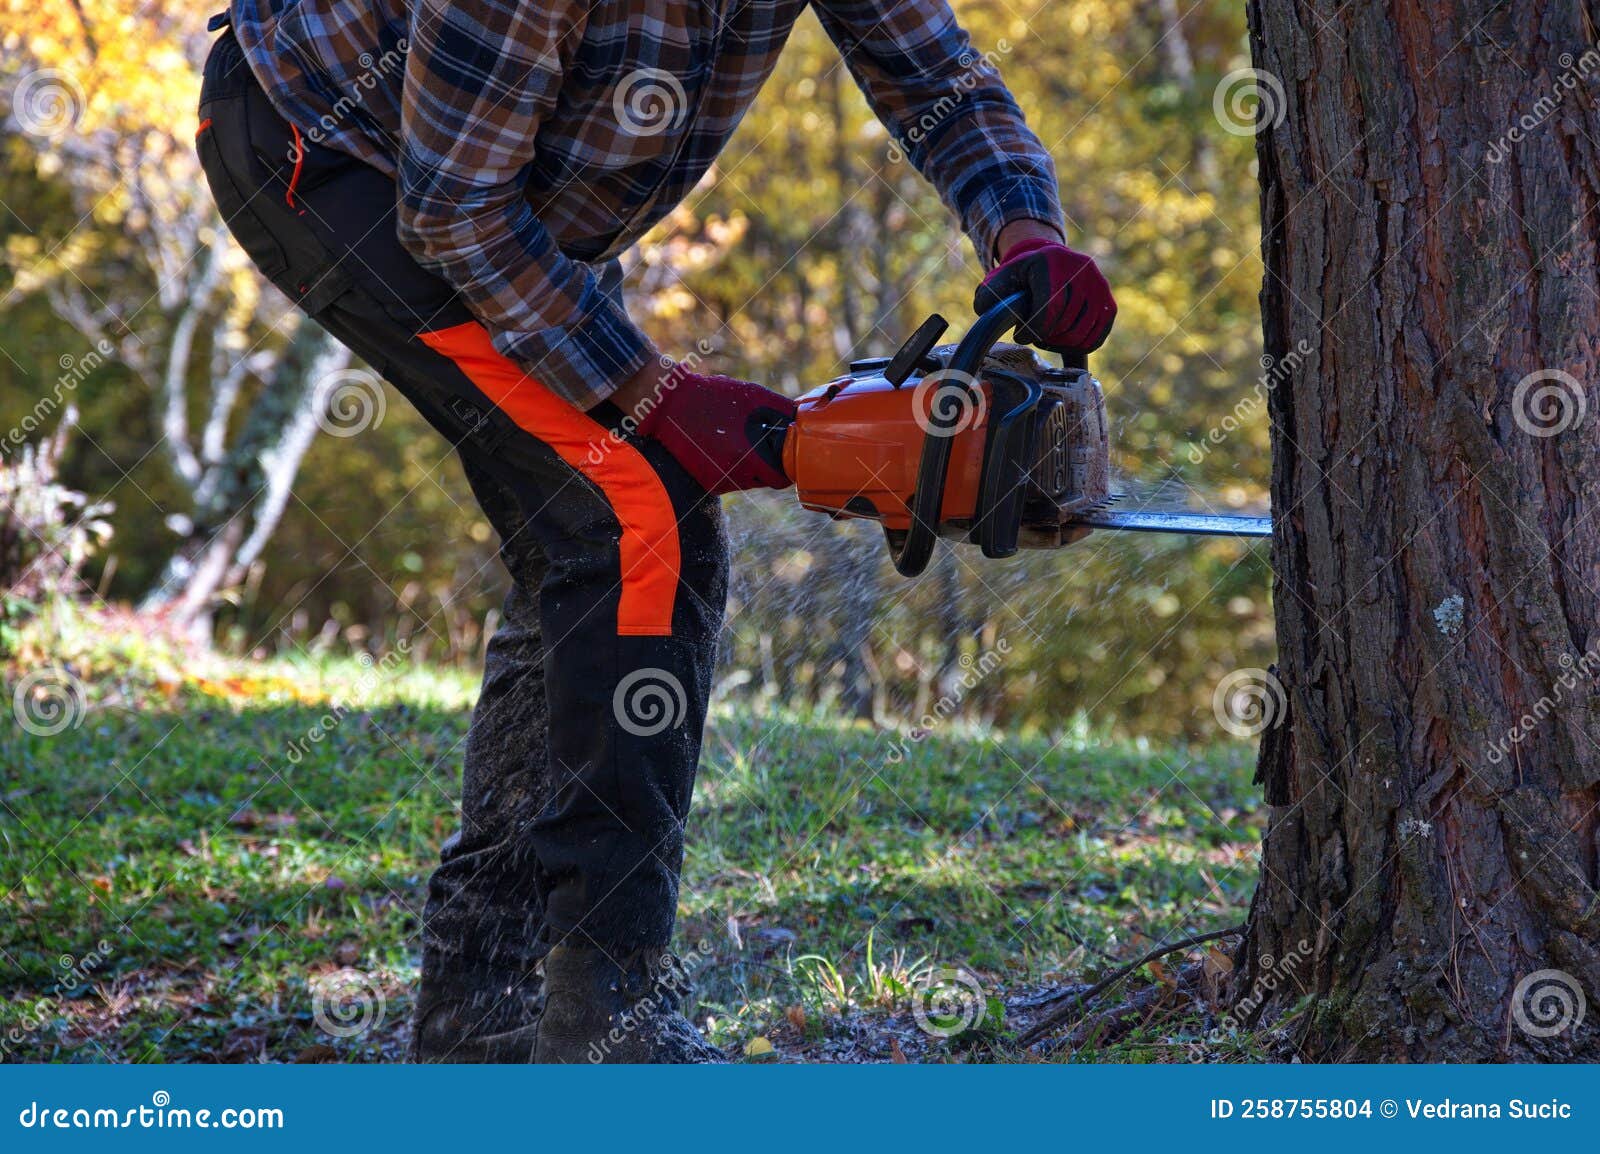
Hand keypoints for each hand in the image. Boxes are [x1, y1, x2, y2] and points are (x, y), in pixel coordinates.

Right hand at [626, 361, 796, 494]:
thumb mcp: (752, 395)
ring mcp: (717, 481)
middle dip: (769, 466)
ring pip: (747, 483)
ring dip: (750, 468)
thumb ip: (780, 410)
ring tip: (740, 443)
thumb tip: (800, 422)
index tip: (787, 457)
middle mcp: (732, 474)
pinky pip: (729, 482)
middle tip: (764, 447)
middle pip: (764, 481)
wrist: (668, 403)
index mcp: (746, 456)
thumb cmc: (713, 395)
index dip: (786, 468)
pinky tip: (724, 450)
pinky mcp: (705, 482)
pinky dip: (732, 469)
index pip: (779, 479)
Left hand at [975, 236, 1116, 354]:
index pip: (1049, 307)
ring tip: (1045, 337)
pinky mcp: (1109, 303)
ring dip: (1059, 344)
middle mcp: (1081, 270)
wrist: (1049, 264)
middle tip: (1032, 335)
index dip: (1033, 330)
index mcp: (1051, 261)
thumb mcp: (998, 283)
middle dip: (1045, 337)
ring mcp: (1099, 286)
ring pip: (1081, 334)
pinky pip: (1096, 338)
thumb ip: (987, 300)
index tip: (1021, 336)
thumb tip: (990, 317)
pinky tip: (1061, 342)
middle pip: (1066, 323)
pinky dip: (1078, 347)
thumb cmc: (1019, 279)